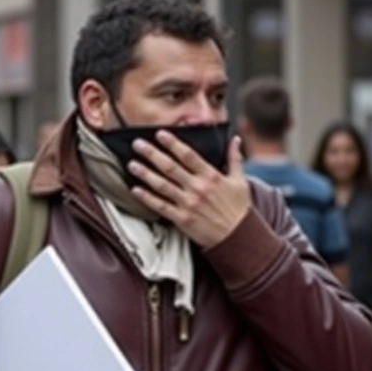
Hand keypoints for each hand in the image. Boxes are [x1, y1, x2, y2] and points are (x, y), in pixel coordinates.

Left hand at [128, 133, 251, 248]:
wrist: (238, 236)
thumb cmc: (238, 208)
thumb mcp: (239, 181)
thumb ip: (235, 158)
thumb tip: (235, 138)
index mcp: (211, 176)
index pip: (188, 155)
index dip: (173, 143)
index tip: (159, 133)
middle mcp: (198, 188)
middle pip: (170, 167)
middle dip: (152, 154)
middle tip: (137, 144)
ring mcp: (188, 204)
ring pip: (162, 185)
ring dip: (145, 174)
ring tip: (132, 164)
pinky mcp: (182, 219)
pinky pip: (161, 206)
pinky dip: (147, 198)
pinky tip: (135, 190)